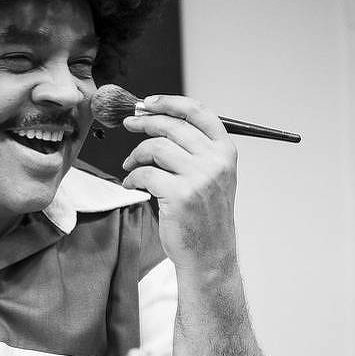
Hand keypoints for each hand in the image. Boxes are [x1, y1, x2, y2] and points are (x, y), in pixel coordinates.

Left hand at [120, 94, 238, 276]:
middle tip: (129, 124)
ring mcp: (199, 178)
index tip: (148, 102)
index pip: (199, 112)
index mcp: (226, 152)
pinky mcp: (180, 195)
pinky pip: (145, 173)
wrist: (209, 253)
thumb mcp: (211, 176)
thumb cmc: (204, 215)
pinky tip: (132, 185)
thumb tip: (158, 120)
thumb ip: (194, 149)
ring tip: (131, 166)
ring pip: (156, 147)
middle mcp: (216, 161)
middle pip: (172, 125)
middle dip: (144, 122)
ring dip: (136, 154)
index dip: (170, 102)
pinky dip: (132, 177)